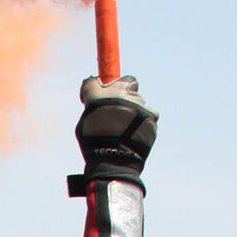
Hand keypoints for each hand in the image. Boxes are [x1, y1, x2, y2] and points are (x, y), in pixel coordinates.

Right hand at [69, 75, 157, 195]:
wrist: (113, 158)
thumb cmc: (94, 142)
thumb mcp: (84, 121)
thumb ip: (92, 103)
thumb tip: (93, 89)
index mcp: (99, 94)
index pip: (100, 78)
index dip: (107, 84)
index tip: (106, 90)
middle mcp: (120, 93)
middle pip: (128, 82)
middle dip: (125, 91)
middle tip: (120, 106)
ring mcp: (138, 103)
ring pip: (139, 100)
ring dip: (135, 108)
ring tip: (127, 127)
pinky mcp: (152, 114)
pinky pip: (149, 113)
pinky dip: (144, 120)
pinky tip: (135, 132)